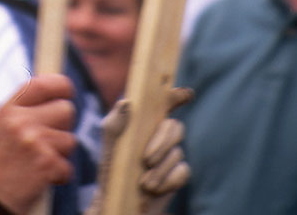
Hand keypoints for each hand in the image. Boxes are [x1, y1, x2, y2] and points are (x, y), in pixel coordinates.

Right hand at [0, 73, 75, 214]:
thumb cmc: (1, 164)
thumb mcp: (5, 127)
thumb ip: (27, 109)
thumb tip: (60, 93)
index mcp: (9, 109)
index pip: (43, 83)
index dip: (61, 85)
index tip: (67, 92)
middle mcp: (20, 121)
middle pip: (66, 109)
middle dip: (63, 127)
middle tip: (48, 141)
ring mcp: (34, 141)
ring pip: (70, 140)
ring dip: (60, 155)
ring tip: (40, 162)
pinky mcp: (46, 163)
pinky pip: (68, 166)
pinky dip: (59, 175)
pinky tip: (41, 178)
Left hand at [86, 86, 192, 214]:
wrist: (118, 201)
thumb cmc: (112, 170)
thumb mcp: (109, 145)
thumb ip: (115, 123)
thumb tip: (126, 102)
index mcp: (145, 122)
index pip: (165, 103)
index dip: (177, 95)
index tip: (186, 94)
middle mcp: (160, 135)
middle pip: (175, 127)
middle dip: (162, 143)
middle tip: (146, 160)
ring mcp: (170, 155)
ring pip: (178, 152)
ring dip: (159, 169)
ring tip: (143, 183)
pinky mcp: (177, 175)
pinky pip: (183, 171)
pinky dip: (168, 181)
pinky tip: (154, 189)